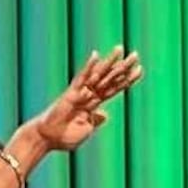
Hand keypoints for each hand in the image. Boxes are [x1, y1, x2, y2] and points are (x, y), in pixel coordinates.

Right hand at [24, 45, 143, 157]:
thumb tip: (105, 114)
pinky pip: (81, 78)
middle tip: (135, 54)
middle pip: (109, 78)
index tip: (140, 70)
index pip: (114, 89)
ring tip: (120, 48)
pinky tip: (96, 55)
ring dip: (109, 62)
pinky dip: (88, 67)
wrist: (48, 139)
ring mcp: (80, 93)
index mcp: (93, 105)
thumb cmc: (64, 137)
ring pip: (97, 74)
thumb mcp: (85, 131)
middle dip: (123, 67)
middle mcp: (88, 95)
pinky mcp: (70, 93)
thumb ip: (94, 121)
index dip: (127, 80)